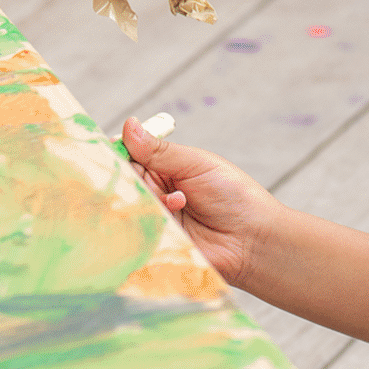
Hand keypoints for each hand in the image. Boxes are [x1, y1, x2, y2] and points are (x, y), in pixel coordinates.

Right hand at [121, 117, 278, 287]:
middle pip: (121, 182)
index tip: (114, 150)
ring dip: (150, 201)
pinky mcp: (154, 243)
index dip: (117, 152)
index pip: (127, 156)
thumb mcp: (197, 165)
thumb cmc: (234, 196)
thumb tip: (129, 125)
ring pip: (127, 206)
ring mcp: (152, 218)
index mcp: (163, 167)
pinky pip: (134, 234)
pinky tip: (174, 219)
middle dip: (131, 180)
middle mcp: (153, 192)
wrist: (254, 239)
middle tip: (153, 181)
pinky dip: (148, 224)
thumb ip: (160, 151)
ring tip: (180, 202)